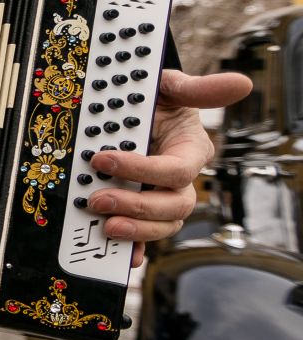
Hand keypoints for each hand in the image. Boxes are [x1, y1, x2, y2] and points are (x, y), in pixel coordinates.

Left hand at [88, 69, 252, 262]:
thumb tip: (240, 83)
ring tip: (105, 226)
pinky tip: (122, 257)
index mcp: (190, 151)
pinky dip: (135, 248)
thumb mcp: (169, 88)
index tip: (105, 159)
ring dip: (136, 231)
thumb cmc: (156, 101)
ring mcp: (161, 197)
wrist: (131, 113)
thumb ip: (197, 89)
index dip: (142, 169)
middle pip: (173, 206)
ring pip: (162, 225)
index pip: (175, 170)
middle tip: (99, 201)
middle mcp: (179, 180)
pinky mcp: (142, 209)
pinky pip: (145, 236)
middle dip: (137, 207)